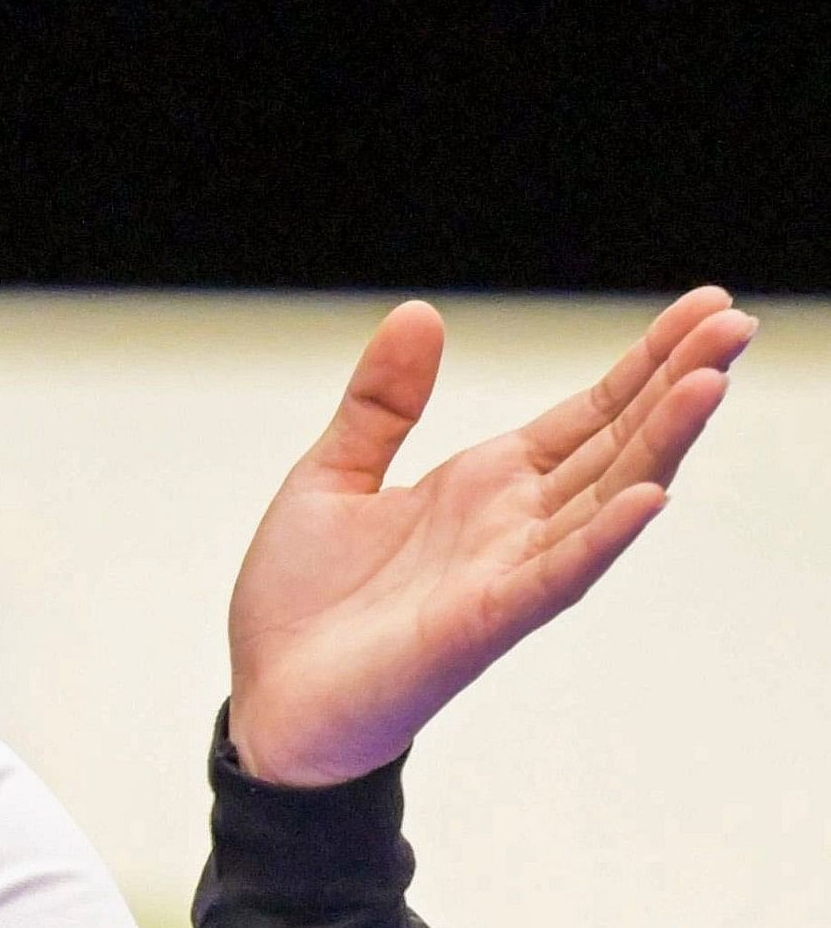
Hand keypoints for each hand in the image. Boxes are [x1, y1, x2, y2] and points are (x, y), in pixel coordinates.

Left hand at [223, 287, 756, 786]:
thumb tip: (420, 313)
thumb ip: (381, 402)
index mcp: (484, 484)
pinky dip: (602, 537)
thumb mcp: (332, 474)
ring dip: (659, 444)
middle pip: (615, 443)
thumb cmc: (305, 599)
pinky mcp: (481, 622)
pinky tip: (649, 496)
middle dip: (676, 383)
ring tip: (710, 381)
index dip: (644, 363)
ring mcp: (506, 573)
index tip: (705, 309)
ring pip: (604, 500)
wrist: (267, 696)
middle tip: (737, 320)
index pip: (587, 414)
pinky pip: (555, 576)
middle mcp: (513, 524)